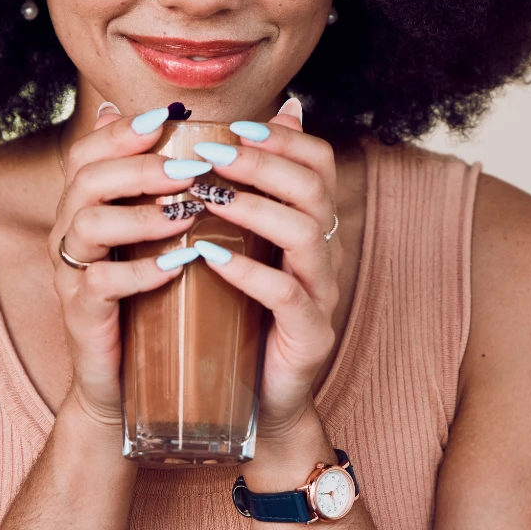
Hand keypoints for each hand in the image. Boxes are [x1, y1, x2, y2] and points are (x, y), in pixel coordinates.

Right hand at [50, 106, 204, 427]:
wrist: (126, 380)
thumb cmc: (148, 297)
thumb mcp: (157, 235)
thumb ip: (166, 182)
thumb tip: (186, 118)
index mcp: (85, 206)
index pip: (89, 152)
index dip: (122, 130)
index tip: (167, 117)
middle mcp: (70, 232)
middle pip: (85, 180)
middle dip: (138, 166)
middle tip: (189, 168)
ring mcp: (71, 273)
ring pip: (87, 227)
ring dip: (140, 215)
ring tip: (187, 214)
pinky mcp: (82, 315)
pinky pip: (100, 285)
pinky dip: (140, 271)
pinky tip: (177, 265)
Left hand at [188, 104, 340, 436]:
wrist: (252, 404)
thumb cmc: (237, 317)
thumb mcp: (236, 248)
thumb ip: (235, 196)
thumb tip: (229, 143)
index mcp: (310, 227)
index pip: (319, 163)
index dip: (283, 139)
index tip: (235, 126)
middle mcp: (323, 255)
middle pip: (312, 188)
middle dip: (260, 163)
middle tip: (210, 153)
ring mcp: (321, 296)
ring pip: (304, 233)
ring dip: (253, 207)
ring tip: (206, 196)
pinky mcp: (308, 337)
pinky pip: (287, 296)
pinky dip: (248, 271)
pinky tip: (209, 256)